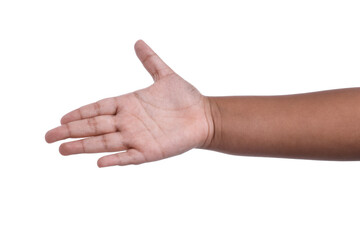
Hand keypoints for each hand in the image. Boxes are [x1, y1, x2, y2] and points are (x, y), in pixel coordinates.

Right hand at [45, 40, 213, 166]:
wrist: (205, 116)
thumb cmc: (186, 98)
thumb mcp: (165, 75)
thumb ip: (150, 60)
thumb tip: (138, 42)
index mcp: (129, 104)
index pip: (98, 109)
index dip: (79, 114)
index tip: (61, 118)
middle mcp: (129, 122)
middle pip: (94, 127)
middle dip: (71, 131)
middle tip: (48, 137)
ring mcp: (138, 137)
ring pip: (105, 142)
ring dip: (83, 146)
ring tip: (62, 150)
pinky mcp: (150, 151)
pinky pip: (129, 157)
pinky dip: (115, 160)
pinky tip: (99, 162)